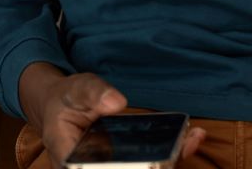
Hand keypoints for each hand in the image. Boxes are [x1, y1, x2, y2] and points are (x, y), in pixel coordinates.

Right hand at [18, 65, 206, 165]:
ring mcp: (111, 167)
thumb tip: (117, 103)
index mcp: (72, 161)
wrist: (61, 105)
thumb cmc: (65, 100)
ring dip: (169, 162)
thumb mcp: (75, 89)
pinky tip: (191, 138)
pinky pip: (152, 163)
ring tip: (190, 140)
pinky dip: (172, 154)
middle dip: (155, 166)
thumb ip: (93, 93)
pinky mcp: (128, 162)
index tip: (148, 163)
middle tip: (176, 150)